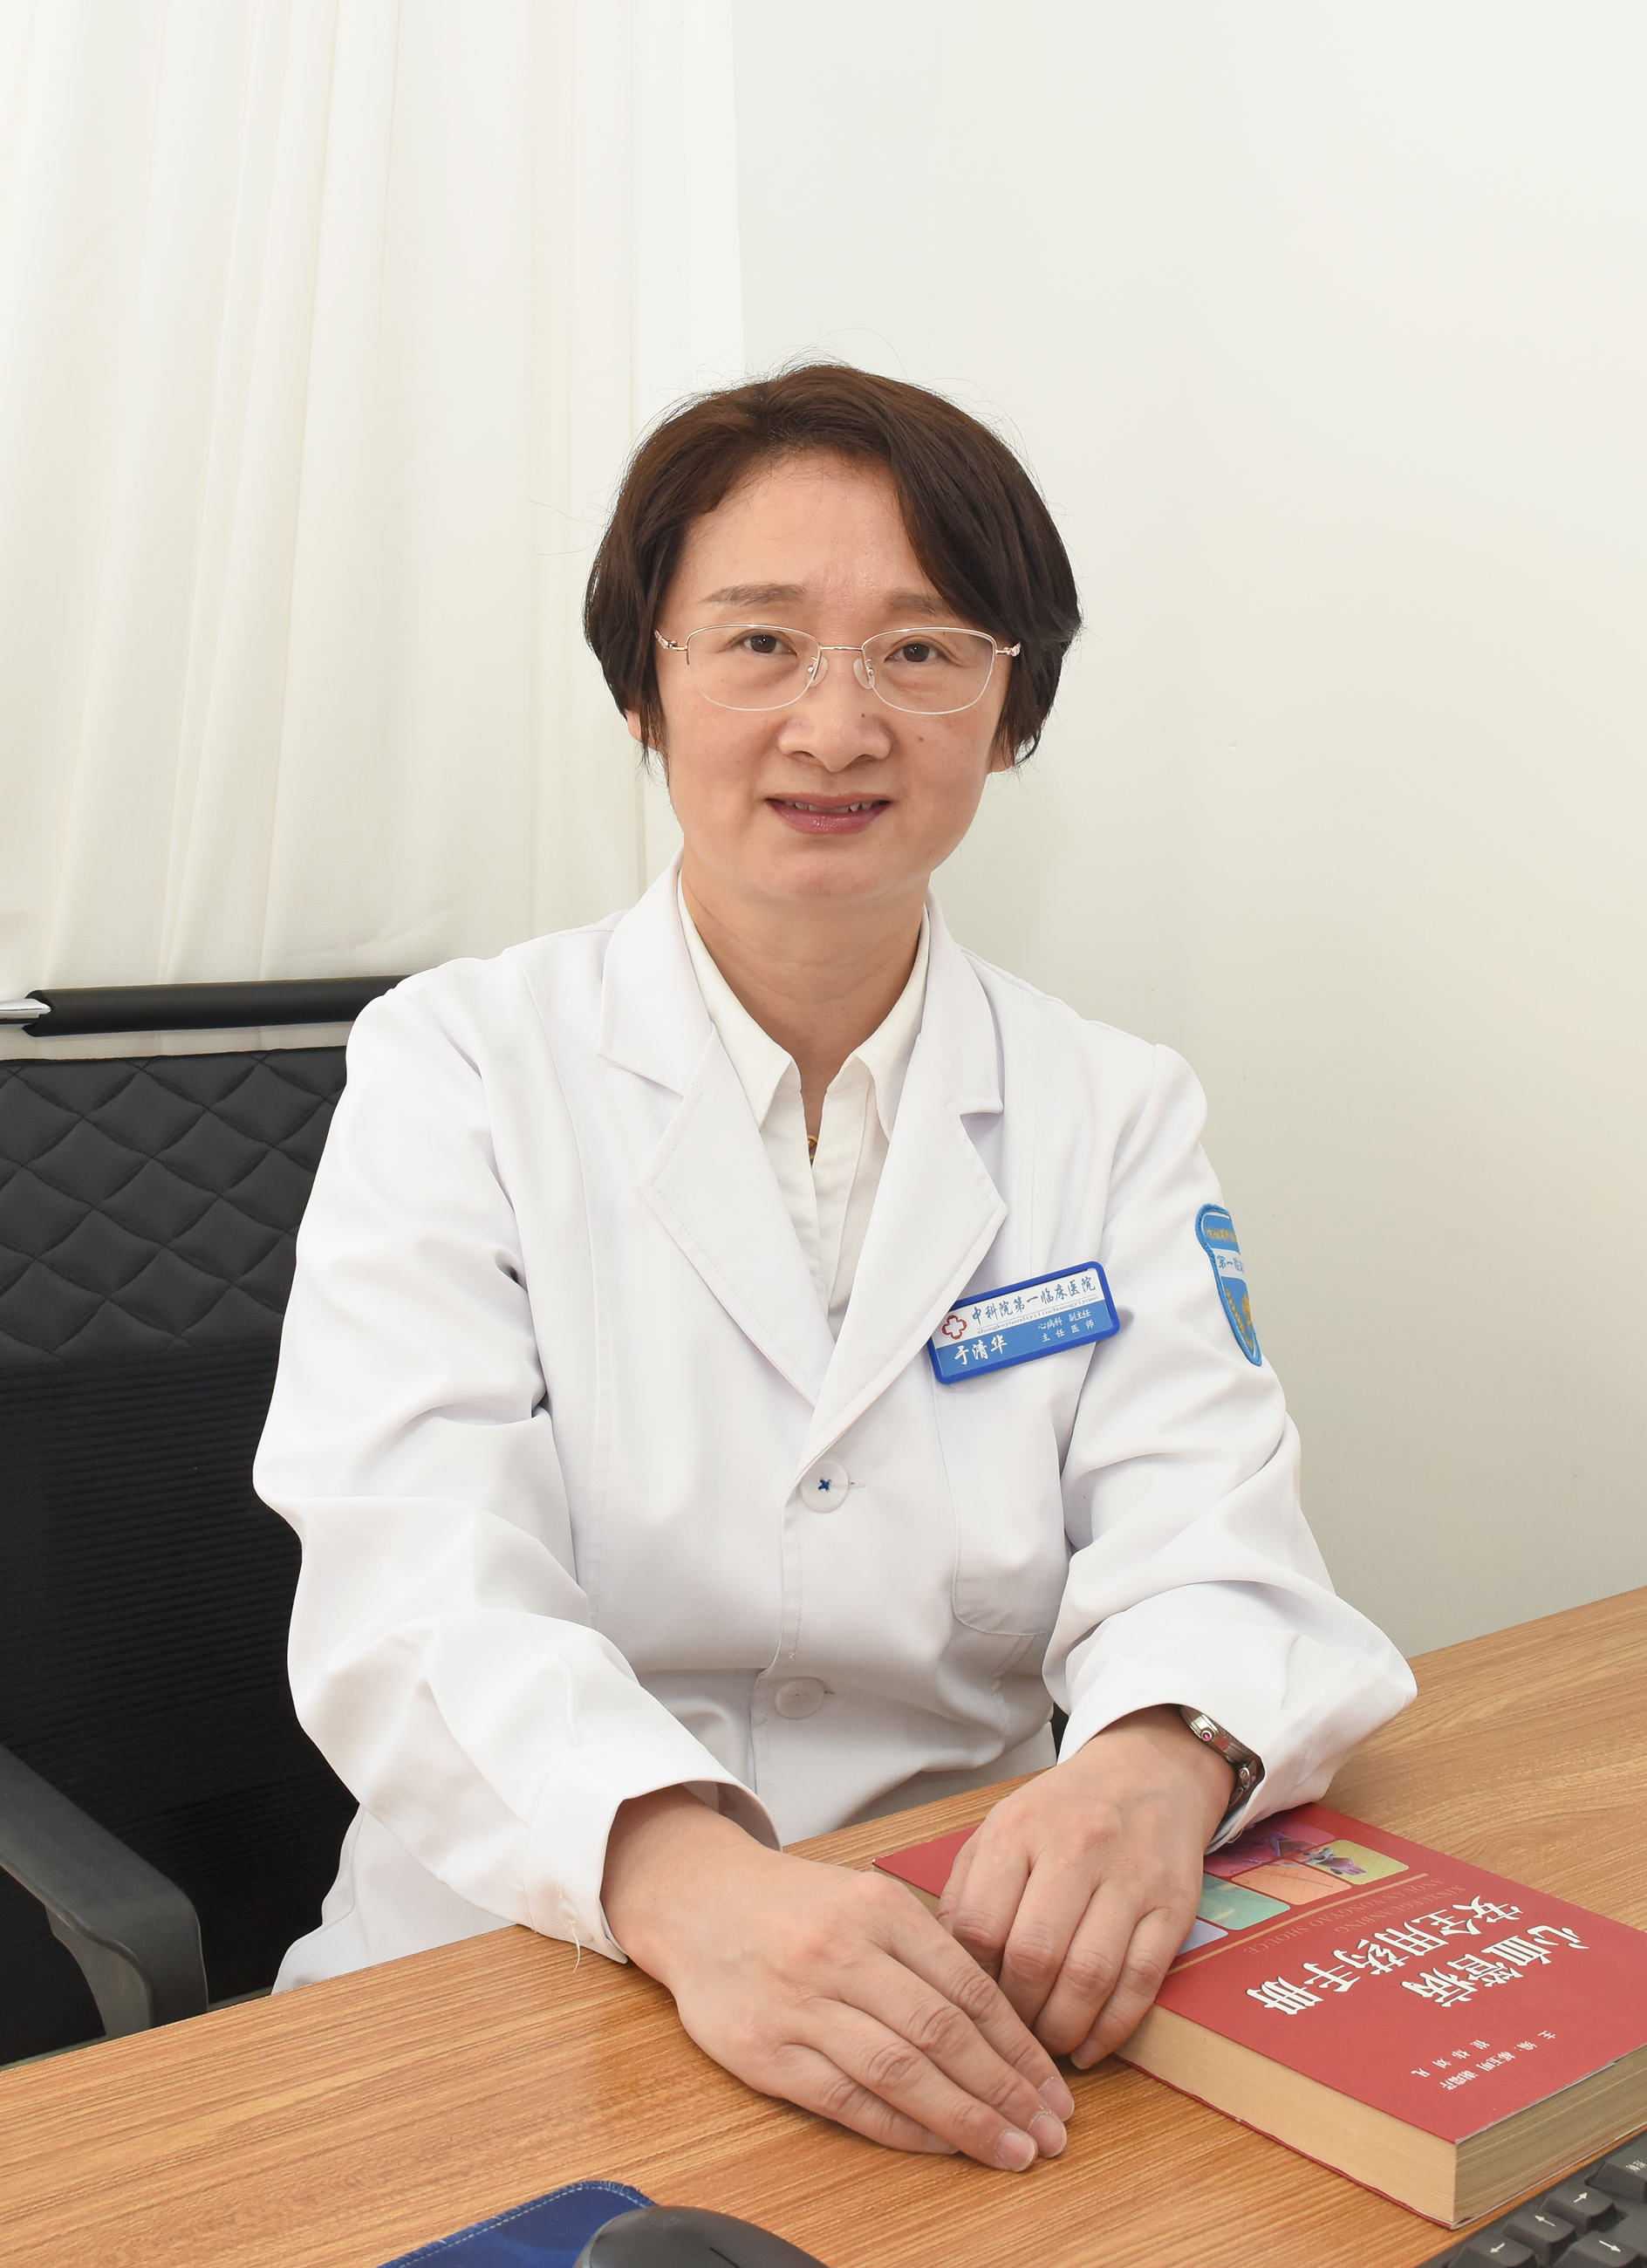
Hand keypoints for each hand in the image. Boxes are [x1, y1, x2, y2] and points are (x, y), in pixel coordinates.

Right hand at [601, 1788, 1074, 2168]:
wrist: (696, 1903)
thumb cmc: (795, 1906)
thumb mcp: (865, 1899)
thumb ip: (926, 1951)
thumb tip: (1004, 2022)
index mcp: (878, 1910)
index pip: (968, 1988)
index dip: (1019, 2047)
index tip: (1054, 2089)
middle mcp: (843, 1953)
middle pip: (941, 2033)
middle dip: (1005, 2091)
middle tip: (1050, 2132)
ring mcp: (802, 2004)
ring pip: (899, 2072)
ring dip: (963, 2119)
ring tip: (1011, 2150)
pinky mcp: (767, 2051)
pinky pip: (847, 2099)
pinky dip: (901, 2128)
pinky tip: (940, 2145)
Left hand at [937, 1706, 1233, 2066]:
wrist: (1147, 1773)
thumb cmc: (1060, 1812)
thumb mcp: (999, 1829)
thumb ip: (966, 1891)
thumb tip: (945, 1966)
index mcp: (1019, 1830)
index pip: (979, 1925)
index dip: (970, 1978)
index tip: (970, 2001)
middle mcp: (1076, 1848)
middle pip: (1033, 1957)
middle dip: (1016, 2014)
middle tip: (1008, 2036)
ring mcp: (1130, 1878)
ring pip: (1089, 1976)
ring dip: (1061, 2028)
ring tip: (1044, 2046)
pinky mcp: (1174, 1906)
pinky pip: (1141, 1982)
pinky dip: (1111, 2029)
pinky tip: (1088, 2048)